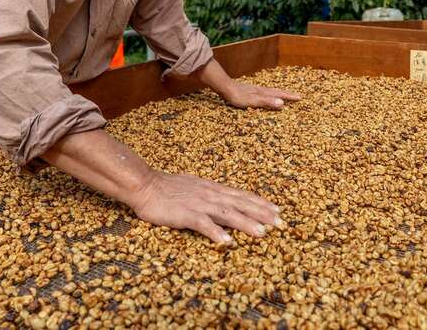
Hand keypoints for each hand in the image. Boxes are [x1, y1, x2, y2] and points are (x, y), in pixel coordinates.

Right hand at [129, 170, 283, 244]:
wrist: (145, 185)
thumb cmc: (167, 188)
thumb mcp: (194, 188)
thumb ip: (210, 195)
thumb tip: (224, 201)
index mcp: (213, 189)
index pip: (242, 196)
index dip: (260, 203)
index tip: (277, 211)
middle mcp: (210, 195)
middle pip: (241, 204)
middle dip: (262, 214)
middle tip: (281, 224)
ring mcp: (199, 204)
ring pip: (227, 214)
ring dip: (245, 223)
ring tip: (261, 233)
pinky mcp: (185, 214)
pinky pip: (203, 224)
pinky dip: (216, 232)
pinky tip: (226, 242)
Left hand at [221, 81, 301, 109]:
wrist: (225, 87)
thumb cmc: (238, 96)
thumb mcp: (253, 101)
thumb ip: (267, 102)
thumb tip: (283, 103)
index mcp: (264, 92)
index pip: (279, 94)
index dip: (289, 96)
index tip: (300, 97)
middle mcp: (261, 90)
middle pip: (277, 91)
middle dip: (287, 94)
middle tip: (297, 95)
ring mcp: (255, 90)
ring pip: (271, 91)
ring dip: (279, 93)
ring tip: (285, 95)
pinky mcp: (249, 91)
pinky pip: (264, 92)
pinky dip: (270, 94)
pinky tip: (266, 96)